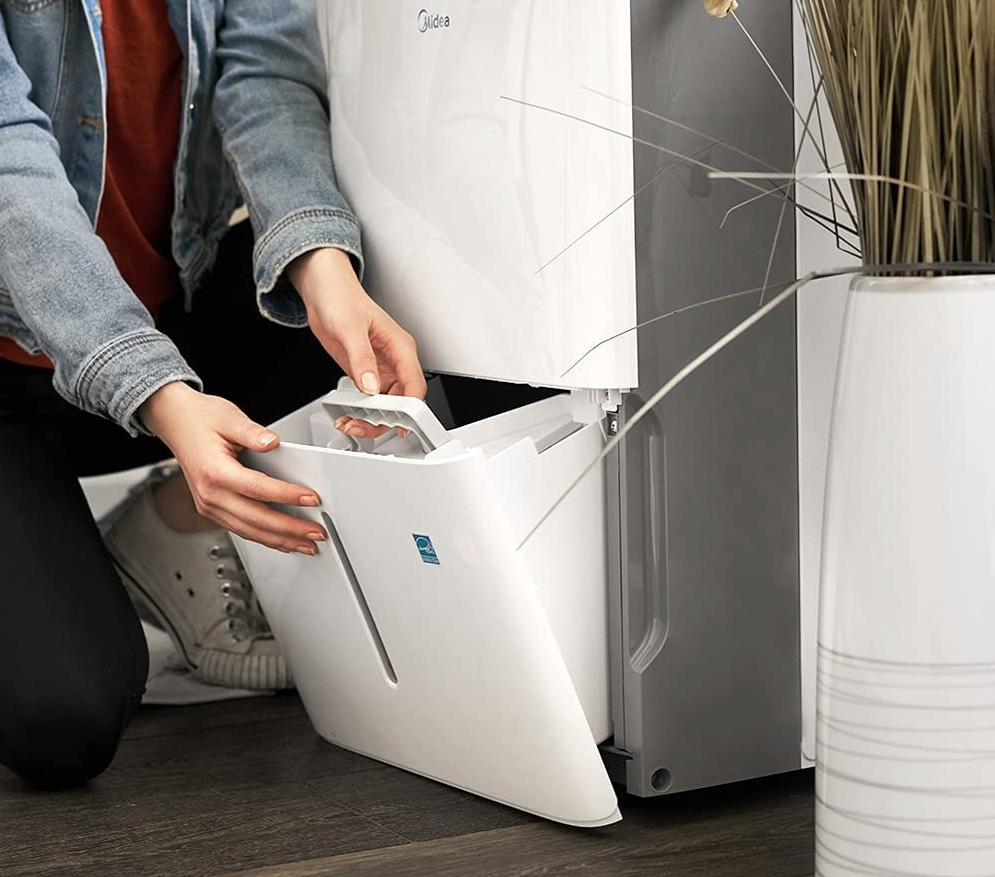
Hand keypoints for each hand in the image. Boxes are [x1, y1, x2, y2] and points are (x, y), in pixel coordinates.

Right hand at [139, 382, 325, 554]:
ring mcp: (209, 505)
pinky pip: (241, 529)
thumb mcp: (229, 417)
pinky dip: (264, 537)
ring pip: (249, 531)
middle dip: (290, 529)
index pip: (258, 489)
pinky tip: (282, 541)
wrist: (175, 422)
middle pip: (256, 519)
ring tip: (305, 545)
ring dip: (280, 540)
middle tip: (316, 533)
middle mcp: (209, 494)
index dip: (288, 495)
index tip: (311, 498)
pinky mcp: (212, 508)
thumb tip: (273, 443)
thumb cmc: (199, 419)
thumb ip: (253, 432)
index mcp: (214, 471)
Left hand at [287, 248, 426, 438]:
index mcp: (401, 347)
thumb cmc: (341, 299)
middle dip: (385, 419)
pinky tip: (347, 414)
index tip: (399, 423)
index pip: (415, 385)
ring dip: (371, 419)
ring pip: (387, 405)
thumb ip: (362, 359)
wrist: (323, 292)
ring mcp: (380, 369)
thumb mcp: (350, 329)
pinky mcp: (365, 373)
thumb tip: (370, 386)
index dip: (411, 408)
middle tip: (362, 425)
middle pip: (402, 401)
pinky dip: (360, 412)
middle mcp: (394, 361)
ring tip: (350, 422)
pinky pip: (369, 400)